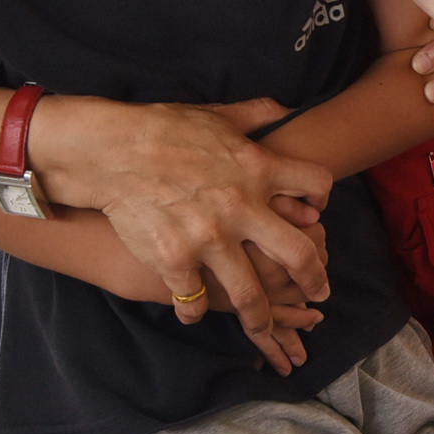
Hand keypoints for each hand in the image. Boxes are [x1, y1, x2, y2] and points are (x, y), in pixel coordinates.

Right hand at [30, 95, 334, 349]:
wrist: (111, 151)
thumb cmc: (164, 129)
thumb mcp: (218, 115)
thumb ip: (257, 114)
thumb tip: (288, 108)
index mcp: (258, 169)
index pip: (317, 185)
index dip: (322, 200)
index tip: (316, 216)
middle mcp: (241, 207)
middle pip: (299, 254)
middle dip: (314, 279)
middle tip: (319, 291)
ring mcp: (209, 238)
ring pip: (251, 293)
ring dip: (261, 316)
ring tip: (262, 325)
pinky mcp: (175, 260)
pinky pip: (195, 300)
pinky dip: (195, 310)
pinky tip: (194, 311)